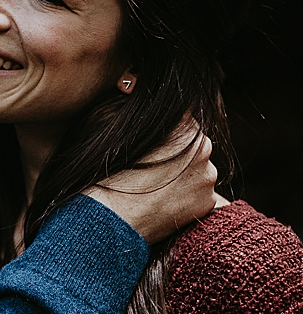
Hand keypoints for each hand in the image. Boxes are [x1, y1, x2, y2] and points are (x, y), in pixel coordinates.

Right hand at [83, 119, 216, 244]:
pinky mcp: (208, 203)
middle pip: (193, 144)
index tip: (149, 141)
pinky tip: (159, 201)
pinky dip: (183, 197)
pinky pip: (198, 194)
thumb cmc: (105, 171)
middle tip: (147, 166)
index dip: (164, 129)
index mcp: (184, 125)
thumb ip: (134, 110)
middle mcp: (204, 148)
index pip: (182, 117)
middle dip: (174, 152)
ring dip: (180, 175)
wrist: (109, 219)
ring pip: (197, 169)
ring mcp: (208, 177)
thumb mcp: (111, 127)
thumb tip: (135, 95)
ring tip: (152, 187)